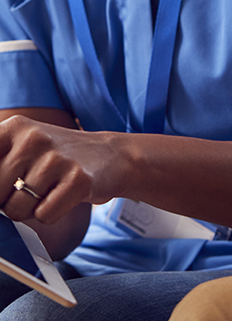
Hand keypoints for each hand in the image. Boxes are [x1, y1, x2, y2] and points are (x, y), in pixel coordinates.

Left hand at [0, 113, 129, 224]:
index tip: (3, 188)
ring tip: (47, 190)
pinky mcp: (78, 180)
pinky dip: (50, 214)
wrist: (109, 155)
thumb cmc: (54, 158)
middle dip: (5, 202)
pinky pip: (43, 216)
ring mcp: (56, 158)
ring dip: (28, 210)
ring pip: (15, 210)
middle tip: (27, 188)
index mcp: (13, 127)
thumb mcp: (20, 147)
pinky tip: (62, 196)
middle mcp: (33, 138)